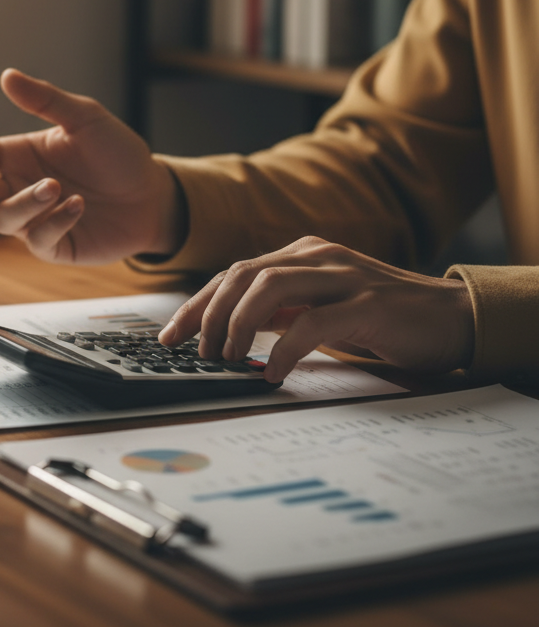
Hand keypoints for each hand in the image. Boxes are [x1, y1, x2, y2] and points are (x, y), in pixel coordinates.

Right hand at [0, 69, 183, 263]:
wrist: (152, 194)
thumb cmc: (117, 154)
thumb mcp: (85, 118)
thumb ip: (45, 100)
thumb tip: (7, 76)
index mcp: (18, 154)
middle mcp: (19, 186)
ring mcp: (34, 218)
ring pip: (3, 218)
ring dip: (23, 202)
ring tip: (55, 187)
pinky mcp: (54, 245)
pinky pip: (38, 238)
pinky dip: (54, 221)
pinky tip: (76, 206)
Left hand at [158, 236, 474, 382]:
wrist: (455, 317)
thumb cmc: (384, 318)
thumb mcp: (323, 305)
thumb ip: (283, 309)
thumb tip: (234, 330)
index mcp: (303, 254)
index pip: (234, 272)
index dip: (197, 304)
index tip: (171, 335)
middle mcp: (318, 256)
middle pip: (241, 274)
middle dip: (208, 314)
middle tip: (196, 352)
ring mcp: (343, 277)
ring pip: (267, 287)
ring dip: (237, 325)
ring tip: (227, 359)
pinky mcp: (367, 305)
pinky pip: (311, 322)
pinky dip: (283, 348)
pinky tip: (271, 372)